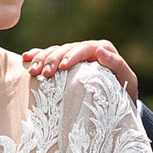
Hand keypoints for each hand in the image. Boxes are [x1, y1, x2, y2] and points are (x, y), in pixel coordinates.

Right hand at [22, 39, 137, 100]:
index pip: (85, 48)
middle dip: (54, 59)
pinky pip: (48, 56)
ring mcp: (74, 56)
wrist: (117, 104)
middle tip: (45, 73)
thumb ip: (118, 66)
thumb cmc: (123, 94)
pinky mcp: (64, 64)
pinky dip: (37, 56)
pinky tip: (26, 58)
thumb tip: (101, 52)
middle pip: (67, 48)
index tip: (63, 67)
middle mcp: (87, 50)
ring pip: (55, 51)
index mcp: (102, 51)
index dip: (73, 55)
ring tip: (33, 71)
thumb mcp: (127, 81)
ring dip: (42, 59)